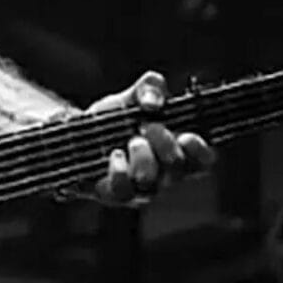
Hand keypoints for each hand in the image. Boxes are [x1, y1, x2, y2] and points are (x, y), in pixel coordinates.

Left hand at [78, 70, 215, 206]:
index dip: (200, 150)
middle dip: (165, 144)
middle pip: (178, 168)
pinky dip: (120, 172)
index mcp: (177, 150)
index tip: (186, 135)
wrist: (79, 134)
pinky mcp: (116, 194)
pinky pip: (123, 191)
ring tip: (132, 141)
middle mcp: (164, 174)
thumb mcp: (135, 96)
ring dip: (144, 159)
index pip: (203, 160)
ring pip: (152, 183)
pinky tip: (115, 154)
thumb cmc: (117, 117)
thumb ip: (150, 87)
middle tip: (147, 127)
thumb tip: (153, 101)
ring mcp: (141, 188)